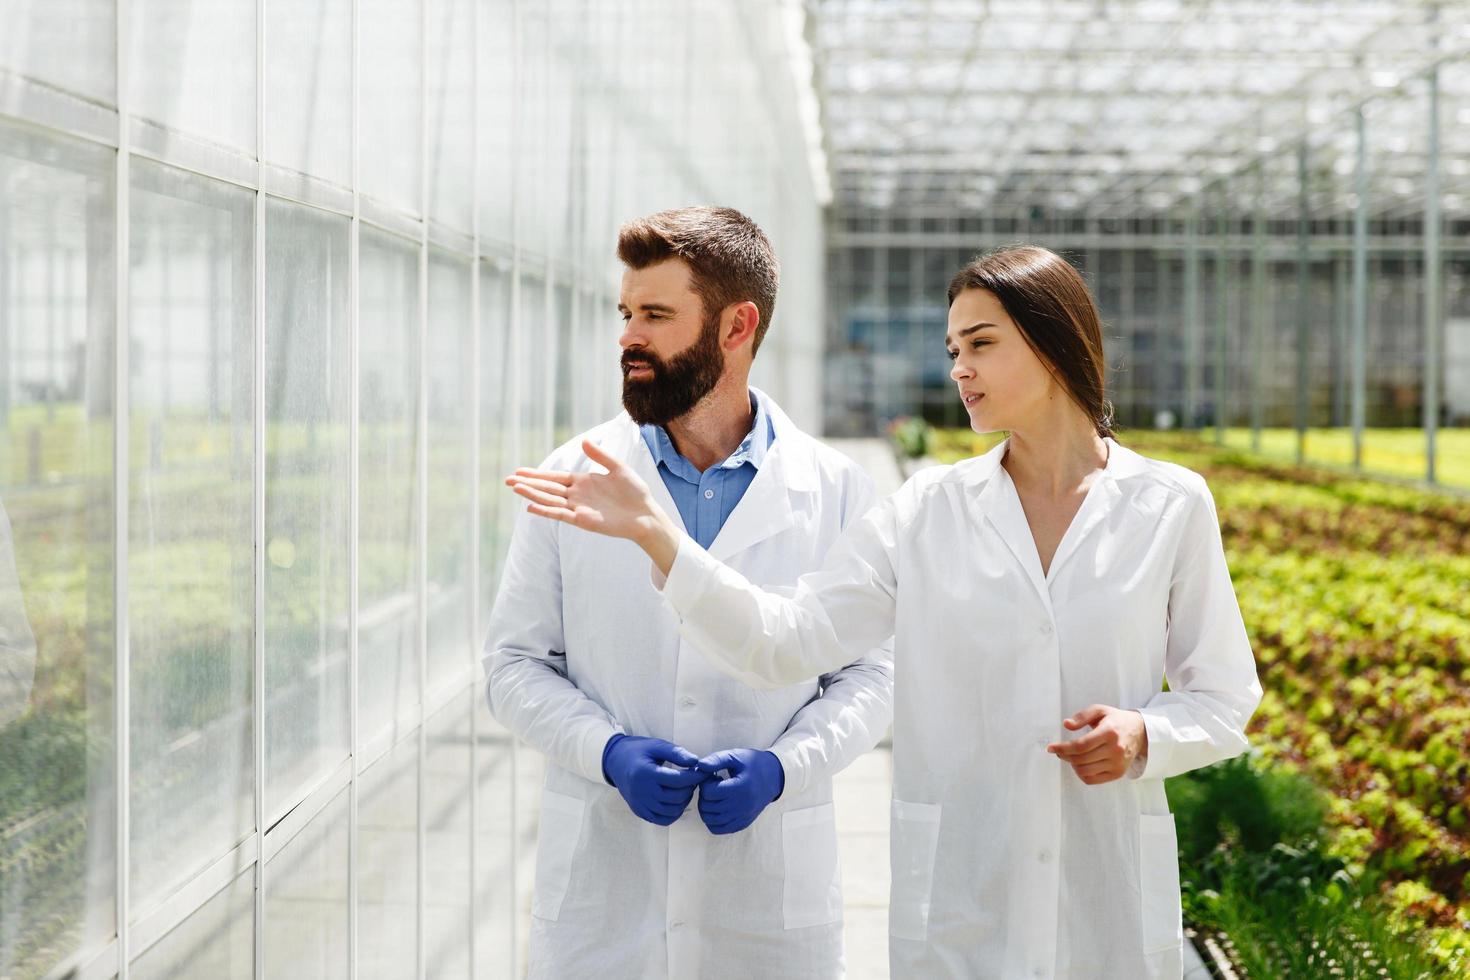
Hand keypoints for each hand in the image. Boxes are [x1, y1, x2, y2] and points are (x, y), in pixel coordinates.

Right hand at [506, 440, 681, 572]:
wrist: (645, 513)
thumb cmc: (635, 492)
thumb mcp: (618, 468)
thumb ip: (601, 456)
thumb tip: (584, 441)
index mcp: (583, 482)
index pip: (554, 477)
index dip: (537, 474)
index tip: (519, 471)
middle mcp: (577, 495)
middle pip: (547, 488)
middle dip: (528, 483)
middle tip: (507, 480)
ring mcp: (578, 508)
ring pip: (550, 500)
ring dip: (533, 494)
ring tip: (515, 488)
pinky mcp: (583, 520)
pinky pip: (560, 514)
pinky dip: (545, 510)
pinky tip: (531, 506)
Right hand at [602, 735, 708, 825]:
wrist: (614, 762)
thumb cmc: (638, 751)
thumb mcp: (656, 746)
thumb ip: (676, 753)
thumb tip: (696, 761)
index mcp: (645, 773)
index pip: (678, 780)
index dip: (695, 776)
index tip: (705, 771)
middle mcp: (642, 792)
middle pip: (677, 797)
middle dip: (691, 788)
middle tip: (696, 778)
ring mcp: (640, 804)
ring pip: (672, 810)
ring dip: (685, 800)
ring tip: (686, 788)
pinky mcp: (640, 812)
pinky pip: (662, 819)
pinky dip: (674, 813)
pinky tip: (677, 801)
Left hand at [694, 748, 784, 834]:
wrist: (774, 777)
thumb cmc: (753, 764)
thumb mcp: (736, 756)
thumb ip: (716, 760)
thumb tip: (699, 765)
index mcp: (740, 788)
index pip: (709, 792)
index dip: (705, 783)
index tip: (712, 777)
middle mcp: (741, 806)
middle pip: (707, 807)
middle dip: (704, 795)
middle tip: (713, 786)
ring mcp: (742, 817)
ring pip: (710, 820)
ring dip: (706, 808)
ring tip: (715, 796)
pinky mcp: (742, 824)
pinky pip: (718, 829)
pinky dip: (712, 820)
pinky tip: (717, 808)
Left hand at [1046, 705, 1147, 784]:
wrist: (1139, 732)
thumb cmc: (1116, 720)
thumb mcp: (1100, 710)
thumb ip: (1082, 716)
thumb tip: (1067, 724)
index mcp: (1110, 732)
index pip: (1081, 746)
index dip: (1062, 748)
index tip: (1050, 748)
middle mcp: (1115, 750)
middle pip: (1081, 759)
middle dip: (1064, 755)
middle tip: (1059, 750)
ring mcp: (1117, 764)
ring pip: (1084, 771)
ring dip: (1072, 764)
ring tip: (1070, 756)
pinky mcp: (1118, 774)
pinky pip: (1092, 780)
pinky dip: (1081, 774)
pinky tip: (1079, 764)